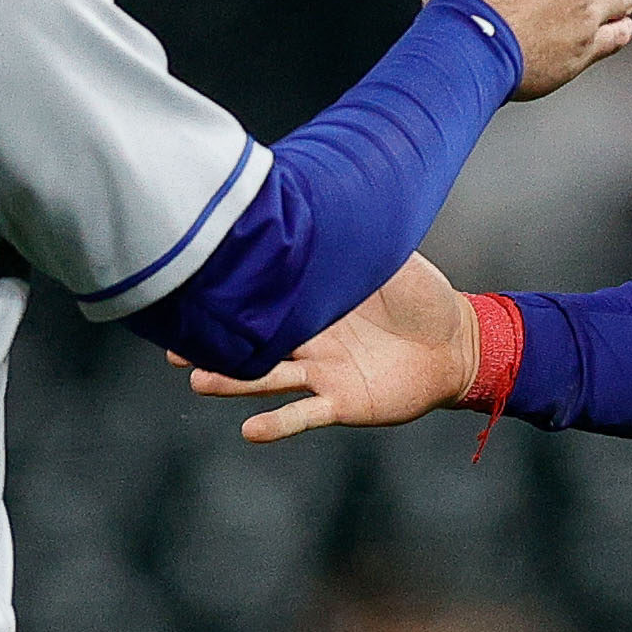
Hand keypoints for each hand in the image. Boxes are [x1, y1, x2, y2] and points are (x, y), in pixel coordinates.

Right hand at [188, 253, 483, 441]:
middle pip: (253, 343)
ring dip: (234, 382)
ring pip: (269, 378)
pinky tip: (250, 430)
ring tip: (198, 379)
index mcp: (313, 304)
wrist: (458, 342)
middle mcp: (308, 341)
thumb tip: (327, 201)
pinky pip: (304, 416)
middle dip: (214, 344)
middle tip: (173, 343)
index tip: (192, 291)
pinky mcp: (343, 404)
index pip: (265, 301)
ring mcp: (322, 375)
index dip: (231, 299)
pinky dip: (278, 424)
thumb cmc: (421, 297)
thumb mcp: (388, 257)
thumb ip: (356, 240)